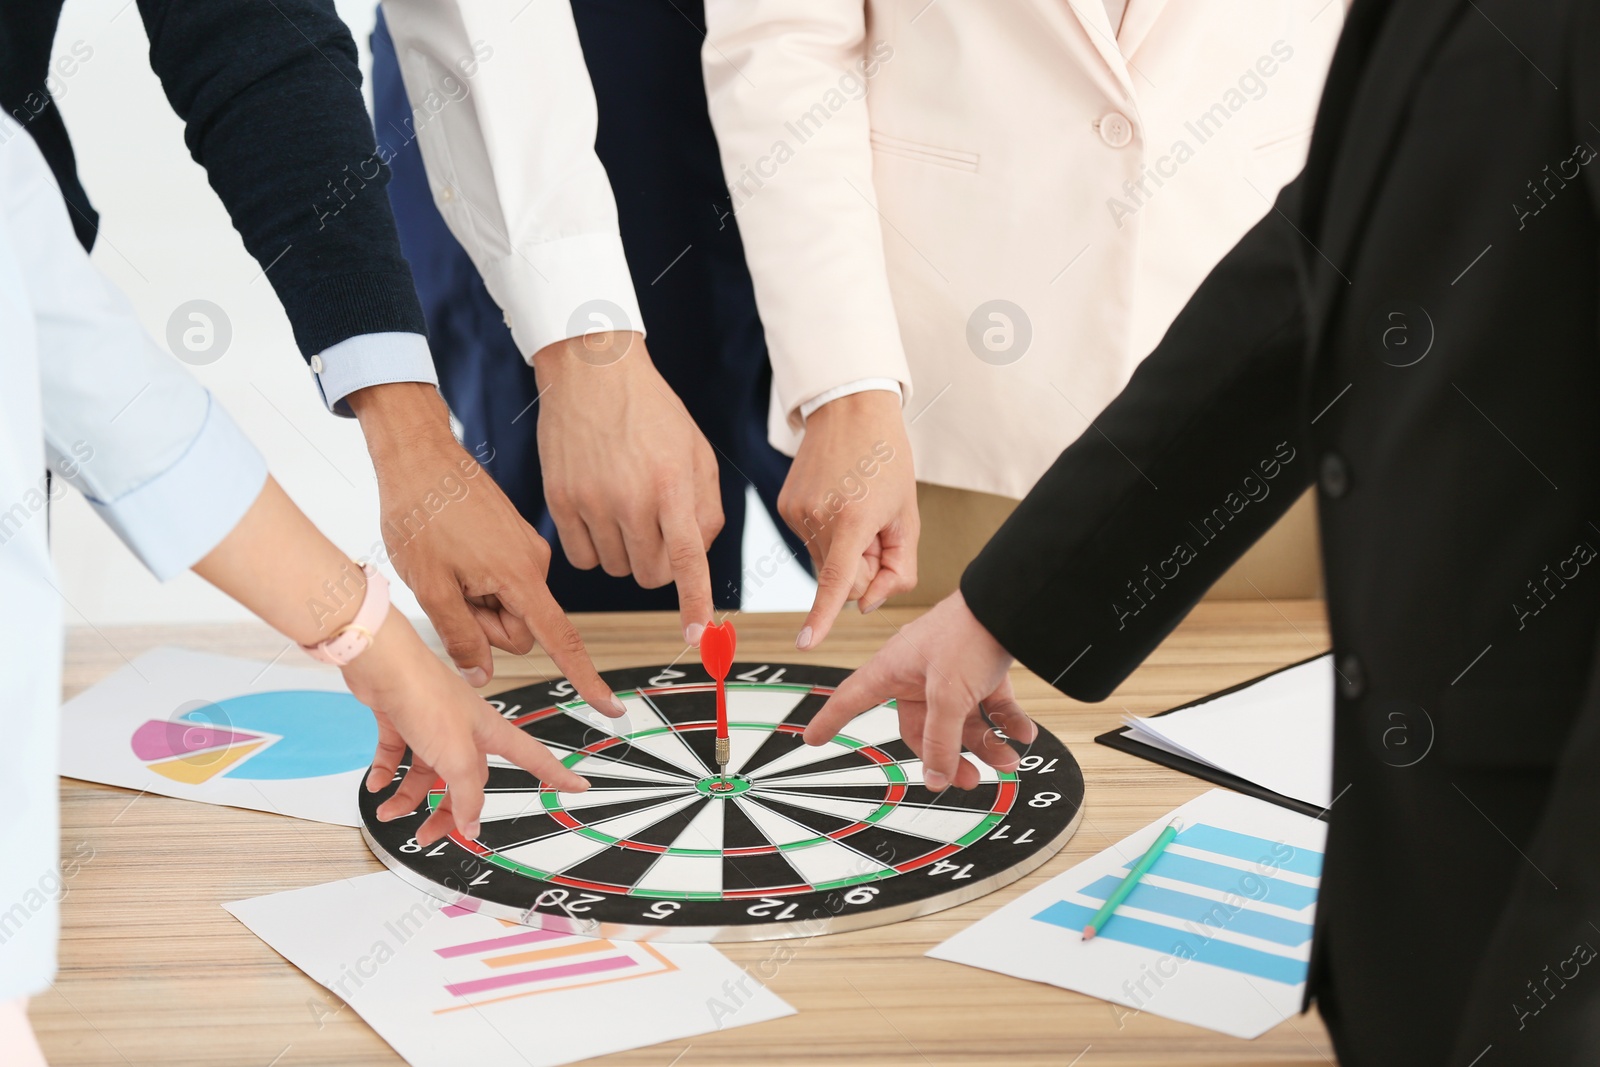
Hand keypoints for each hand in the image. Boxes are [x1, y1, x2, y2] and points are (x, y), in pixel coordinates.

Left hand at [349, 382, 617, 700]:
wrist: (419, 455)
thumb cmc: (420, 513)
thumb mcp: (430, 587)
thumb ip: (461, 637)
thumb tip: (482, 675)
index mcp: (520, 576)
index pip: (561, 640)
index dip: (584, 678)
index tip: (610, 706)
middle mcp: (534, 563)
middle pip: (521, 629)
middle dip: (485, 625)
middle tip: (447, 592)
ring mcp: (526, 548)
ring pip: (508, 605)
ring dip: (477, 601)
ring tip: (445, 567)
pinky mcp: (514, 538)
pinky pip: (503, 580)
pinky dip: (477, 580)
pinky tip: (450, 554)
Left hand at [351, 612, 608, 845]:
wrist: (382, 664)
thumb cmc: (425, 694)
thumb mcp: (456, 755)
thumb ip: (467, 794)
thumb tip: (472, 826)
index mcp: (490, 732)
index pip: (533, 757)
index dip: (557, 774)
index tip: (577, 785)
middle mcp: (465, 728)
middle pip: (467, 779)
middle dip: (448, 810)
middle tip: (432, 834)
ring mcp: (433, 724)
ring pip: (427, 772)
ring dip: (409, 797)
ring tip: (390, 812)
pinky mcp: (404, 718)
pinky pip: (397, 755)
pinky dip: (387, 772)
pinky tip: (376, 784)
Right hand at [532, 332, 722, 642]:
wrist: (592, 371)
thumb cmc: (651, 411)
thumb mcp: (696, 452)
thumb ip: (705, 508)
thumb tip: (696, 556)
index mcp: (672, 484)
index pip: (687, 558)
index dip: (694, 604)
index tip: (698, 638)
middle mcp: (631, 498)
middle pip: (650, 574)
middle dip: (661, 566)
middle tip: (658, 532)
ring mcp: (590, 501)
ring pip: (617, 569)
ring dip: (628, 553)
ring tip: (627, 510)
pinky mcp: (559, 501)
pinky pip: (581, 557)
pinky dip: (594, 548)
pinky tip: (599, 513)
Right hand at [781, 390, 917, 649]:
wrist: (850, 409)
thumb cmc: (888, 460)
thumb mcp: (908, 515)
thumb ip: (899, 568)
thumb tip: (866, 604)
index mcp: (853, 519)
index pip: (837, 580)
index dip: (822, 617)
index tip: (806, 644)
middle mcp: (817, 518)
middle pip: (842, 578)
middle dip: (863, 568)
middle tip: (877, 530)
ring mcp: (796, 513)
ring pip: (825, 562)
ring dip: (844, 550)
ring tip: (857, 506)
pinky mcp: (786, 507)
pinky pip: (812, 541)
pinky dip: (828, 534)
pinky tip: (839, 500)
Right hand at [805, 591, 1035, 790]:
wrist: (1010, 602)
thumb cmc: (967, 634)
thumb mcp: (948, 696)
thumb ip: (940, 741)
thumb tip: (935, 779)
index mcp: (893, 668)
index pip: (852, 698)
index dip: (830, 720)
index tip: (812, 738)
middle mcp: (918, 671)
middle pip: (922, 726)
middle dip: (948, 755)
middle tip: (968, 780)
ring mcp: (950, 669)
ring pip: (961, 719)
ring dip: (985, 744)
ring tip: (1008, 760)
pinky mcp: (981, 667)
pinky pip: (989, 703)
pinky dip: (1006, 721)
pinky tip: (1022, 735)